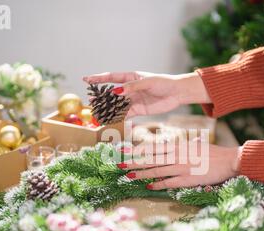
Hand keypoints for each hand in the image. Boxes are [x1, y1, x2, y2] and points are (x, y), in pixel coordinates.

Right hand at [83, 71, 210, 118]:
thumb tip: (115, 93)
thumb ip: (131, 88)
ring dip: (107, 109)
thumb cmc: (163, 83)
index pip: (111, 78)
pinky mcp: (139, 110)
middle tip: (91, 101)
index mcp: (131, 77)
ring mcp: (134, 100)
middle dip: (101, 97)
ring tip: (97, 112)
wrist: (177, 93)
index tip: (86, 79)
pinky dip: (117, 117)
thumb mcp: (147, 83)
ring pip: (117, 105)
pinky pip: (125, 114)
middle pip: (112, 93)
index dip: (98, 79)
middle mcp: (130, 89)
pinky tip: (109, 119)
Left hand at [117, 141, 241, 189]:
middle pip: (151, 159)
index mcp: (178, 145)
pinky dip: (158, 184)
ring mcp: (182, 167)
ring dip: (141, 174)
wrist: (229, 160)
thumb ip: (184, 145)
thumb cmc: (213, 152)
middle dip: (134, 162)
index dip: (138, 150)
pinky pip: (169, 182)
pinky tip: (148, 186)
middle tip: (119, 165)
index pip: (154, 147)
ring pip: (156, 170)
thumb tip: (177, 146)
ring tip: (128, 177)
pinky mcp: (188, 179)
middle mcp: (177, 155)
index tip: (125, 151)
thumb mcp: (196, 144)